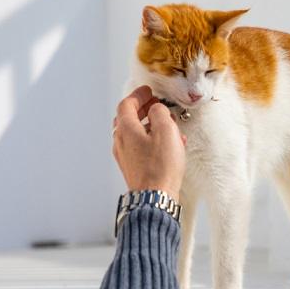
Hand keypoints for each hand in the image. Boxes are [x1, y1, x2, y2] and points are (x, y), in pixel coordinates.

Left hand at [112, 86, 185, 200]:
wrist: (155, 197)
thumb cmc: (160, 167)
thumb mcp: (165, 130)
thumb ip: (159, 113)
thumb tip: (156, 109)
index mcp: (125, 129)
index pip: (126, 104)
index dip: (138, 95)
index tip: (147, 91)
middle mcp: (121, 142)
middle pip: (127, 118)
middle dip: (142, 109)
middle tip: (154, 104)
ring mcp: (125, 156)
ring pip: (134, 133)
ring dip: (149, 125)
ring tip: (166, 124)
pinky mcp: (133, 168)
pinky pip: (140, 147)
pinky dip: (151, 139)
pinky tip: (168, 145)